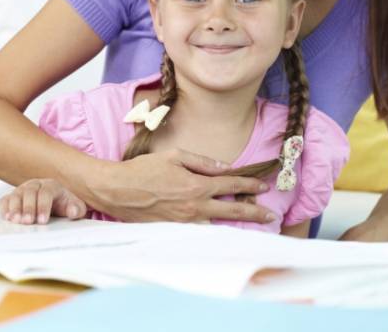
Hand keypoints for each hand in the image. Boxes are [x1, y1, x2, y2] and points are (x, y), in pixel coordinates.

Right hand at [0, 178, 87, 224]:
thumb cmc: (63, 204)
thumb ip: (77, 209)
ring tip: (16, 220)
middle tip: (28, 222)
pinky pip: (6, 200)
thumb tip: (73, 211)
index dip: (43, 206)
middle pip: (30, 193)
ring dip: (15, 208)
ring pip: (16, 195)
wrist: (56, 201)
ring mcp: (23, 190)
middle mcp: (35, 185)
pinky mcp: (13, 197)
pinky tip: (7, 217)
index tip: (43, 220)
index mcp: (51, 185)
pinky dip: (5, 208)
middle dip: (29, 208)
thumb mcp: (75, 207)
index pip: (46, 193)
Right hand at [87, 149, 276, 223]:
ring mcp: (185, 222)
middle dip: (254, 212)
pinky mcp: (174, 230)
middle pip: (232, 210)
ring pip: (217, 224)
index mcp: (196, 185)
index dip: (249, 185)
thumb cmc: (143, 169)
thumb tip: (224, 167)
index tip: (262, 186)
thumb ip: (201, 161)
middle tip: (270, 216)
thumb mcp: (173, 156)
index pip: (230, 185)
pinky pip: (199, 231)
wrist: (117, 190)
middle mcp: (194, 206)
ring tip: (249, 223)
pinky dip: (212, 230)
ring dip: (234, 223)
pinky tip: (219, 230)